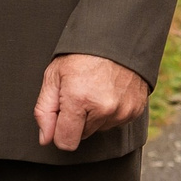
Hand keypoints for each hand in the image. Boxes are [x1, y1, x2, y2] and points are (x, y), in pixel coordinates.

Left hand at [32, 53, 149, 150]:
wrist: (117, 38)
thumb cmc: (82, 55)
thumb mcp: (53, 76)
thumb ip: (44, 111)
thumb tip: (45, 139)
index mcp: (79, 100)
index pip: (66, 142)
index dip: (59, 131)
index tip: (62, 115)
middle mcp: (104, 108)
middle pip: (82, 135)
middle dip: (78, 120)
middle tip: (80, 94)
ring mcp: (123, 110)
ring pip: (100, 129)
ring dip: (95, 116)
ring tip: (96, 90)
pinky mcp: (136, 109)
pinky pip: (116, 122)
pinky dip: (111, 112)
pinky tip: (110, 92)